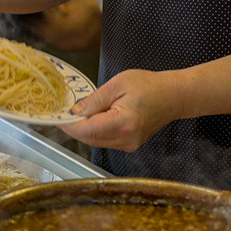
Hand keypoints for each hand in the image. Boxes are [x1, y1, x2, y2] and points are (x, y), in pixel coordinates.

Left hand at [59, 68, 183, 151]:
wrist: (173, 96)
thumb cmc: (149, 85)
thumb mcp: (117, 84)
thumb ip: (94, 100)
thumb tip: (74, 112)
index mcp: (123, 123)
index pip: (86, 130)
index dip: (69, 124)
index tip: (57, 117)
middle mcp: (126, 139)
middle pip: (88, 138)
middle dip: (74, 126)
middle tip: (64, 112)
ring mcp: (129, 145)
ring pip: (95, 141)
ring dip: (84, 129)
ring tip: (80, 112)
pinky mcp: (129, 145)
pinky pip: (105, 140)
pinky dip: (96, 131)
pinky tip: (96, 118)